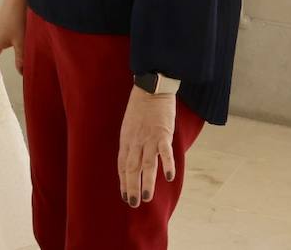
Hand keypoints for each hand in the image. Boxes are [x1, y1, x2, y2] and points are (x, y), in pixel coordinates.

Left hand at [118, 87, 176, 207]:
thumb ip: (131, 142)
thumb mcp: (130, 126)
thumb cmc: (140, 107)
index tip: (125, 195)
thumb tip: (133, 158)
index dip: (123, 181)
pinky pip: (164, 152)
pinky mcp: (163, 133)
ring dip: (147, 182)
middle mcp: (135, 141)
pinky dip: (167, 165)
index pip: (122, 164)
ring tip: (146, 198)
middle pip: (132, 168)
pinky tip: (168, 178)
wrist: (151, 88)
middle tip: (133, 203)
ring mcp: (149, 138)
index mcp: (126, 139)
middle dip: (132, 187)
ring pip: (146, 164)